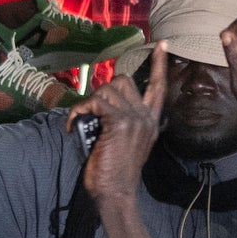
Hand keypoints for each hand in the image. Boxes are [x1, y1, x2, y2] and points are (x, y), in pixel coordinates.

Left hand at [74, 42, 165, 205]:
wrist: (115, 193)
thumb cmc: (114, 170)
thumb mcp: (127, 142)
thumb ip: (125, 121)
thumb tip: (105, 105)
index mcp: (151, 122)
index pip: (159, 87)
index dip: (159, 65)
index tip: (163, 44)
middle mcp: (146, 117)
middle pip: (123, 81)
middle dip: (103, 91)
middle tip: (93, 113)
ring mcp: (134, 118)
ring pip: (106, 90)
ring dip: (88, 104)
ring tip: (83, 123)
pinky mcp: (119, 122)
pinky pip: (93, 103)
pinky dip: (77, 112)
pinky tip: (73, 127)